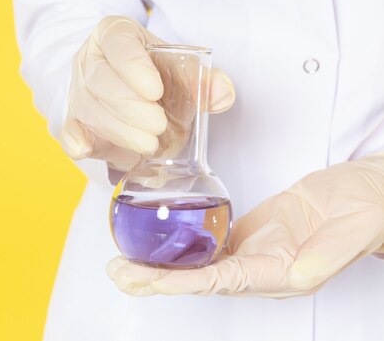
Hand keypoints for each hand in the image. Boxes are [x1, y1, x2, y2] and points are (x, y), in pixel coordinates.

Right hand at [60, 16, 234, 170]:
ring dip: (119, 130)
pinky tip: (86, 148)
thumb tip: (223, 94)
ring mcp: (78, 91)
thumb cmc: (153, 73)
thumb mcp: (178, 68)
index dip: (134, 66)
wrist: (127, 85)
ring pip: (89, 109)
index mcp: (114, 34)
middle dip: (129, 106)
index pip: (117, 42)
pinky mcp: (73, 120)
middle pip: (100, 80)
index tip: (155, 90)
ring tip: (149, 144)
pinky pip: (68, 131)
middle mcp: (89, 60)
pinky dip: (75, 141)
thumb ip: (201, 80)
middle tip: (158, 125)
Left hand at [107, 152, 383, 297]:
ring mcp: (251, 251)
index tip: (145, 280)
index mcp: (279, 274)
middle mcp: (258, 268)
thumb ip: (323, 257)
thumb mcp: (350, 232)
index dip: (179, 282)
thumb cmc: (365, 213)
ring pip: (197, 263)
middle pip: (196, 278)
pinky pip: (207, 242)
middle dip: (154, 278)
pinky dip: (179, 244)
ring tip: (124, 260)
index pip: (218, 282)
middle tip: (117, 272)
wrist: (367, 194)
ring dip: (159, 264)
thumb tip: (295, 275)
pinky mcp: (247, 232)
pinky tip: (157, 241)